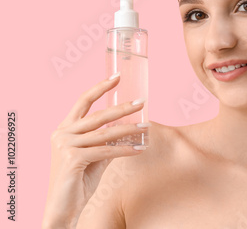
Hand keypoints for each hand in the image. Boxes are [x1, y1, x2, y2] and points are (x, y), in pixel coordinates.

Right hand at [43, 74, 149, 227]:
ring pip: (105, 133)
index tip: (117, 76)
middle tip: (142, 101)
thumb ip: (105, 142)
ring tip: (146, 126)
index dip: (100, 87)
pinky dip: (124, 150)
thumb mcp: (94, 156)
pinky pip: (106, 151)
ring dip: (129, 129)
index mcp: (64, 129)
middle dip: (123, 108)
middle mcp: (62, 133)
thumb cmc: (78, 181)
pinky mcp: (73, 159)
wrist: (63, 207)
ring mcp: (66, 146)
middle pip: (98, 115)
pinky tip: (138, 149)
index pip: (83, 101)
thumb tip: (127, 130)